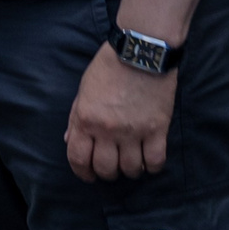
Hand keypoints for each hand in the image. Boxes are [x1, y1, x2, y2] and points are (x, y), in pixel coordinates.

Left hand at [65, 45, 177, 181]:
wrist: (139, 53)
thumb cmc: (108, 68)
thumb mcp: (83, 91)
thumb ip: (76, 118)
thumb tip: (70, 140)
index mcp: (85, 119)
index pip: (78, 158)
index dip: (82, 172)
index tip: (87, 176)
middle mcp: (107, 130)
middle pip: (105, 168)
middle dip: (106, 173)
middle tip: (110, 170)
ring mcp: (133, 132)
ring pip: (130, 169)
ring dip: (129, 171)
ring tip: (130, 164)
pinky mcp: (158, 130)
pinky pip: (155, 161)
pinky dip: (152, 167)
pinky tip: (149, 162)